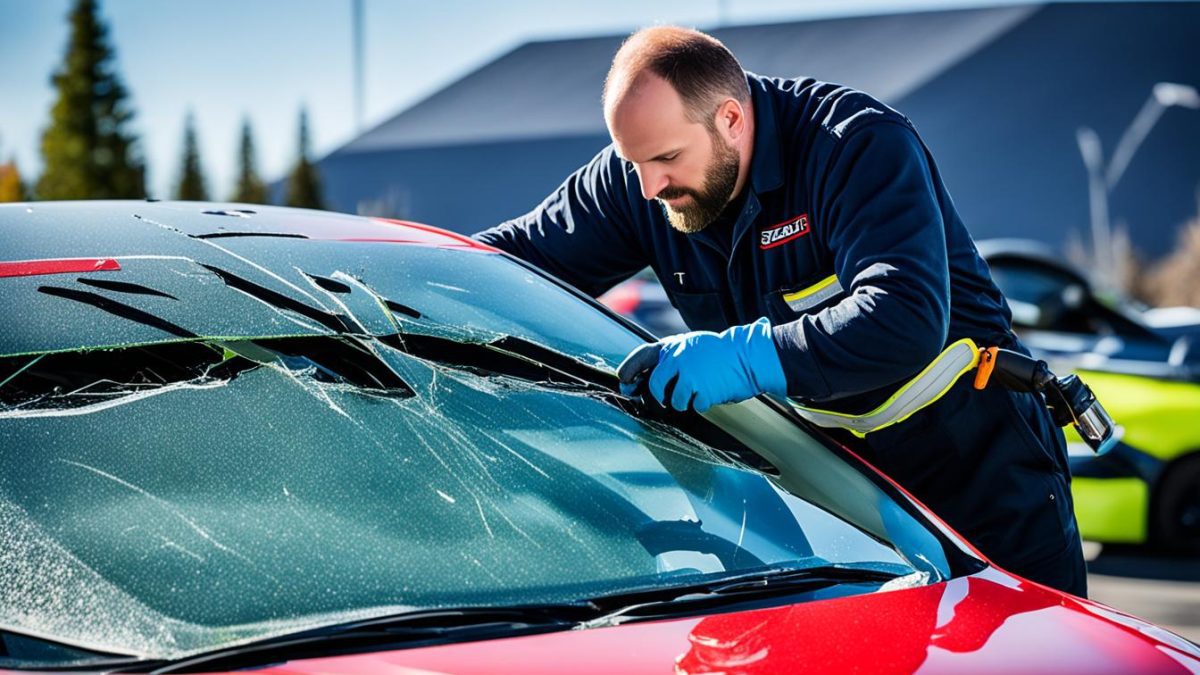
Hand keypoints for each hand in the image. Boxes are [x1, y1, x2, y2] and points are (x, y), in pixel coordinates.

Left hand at [616, 318, 787, 412]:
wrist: (748, 356)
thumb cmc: (720, 353)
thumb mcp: (692, 345)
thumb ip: (673, 357)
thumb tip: (651, 377)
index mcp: (673, 346)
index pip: (640, 357)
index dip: (628, 371)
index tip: (625, 381)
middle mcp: (677, 358)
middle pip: (654, 385)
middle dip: (656, 397)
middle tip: (662, 402)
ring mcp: (689, 374)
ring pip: (674, 400)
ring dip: (683, 402)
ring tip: (695, 394)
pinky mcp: (701, 389)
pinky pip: (694, 406)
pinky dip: (702, 404)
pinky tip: (711, 394)